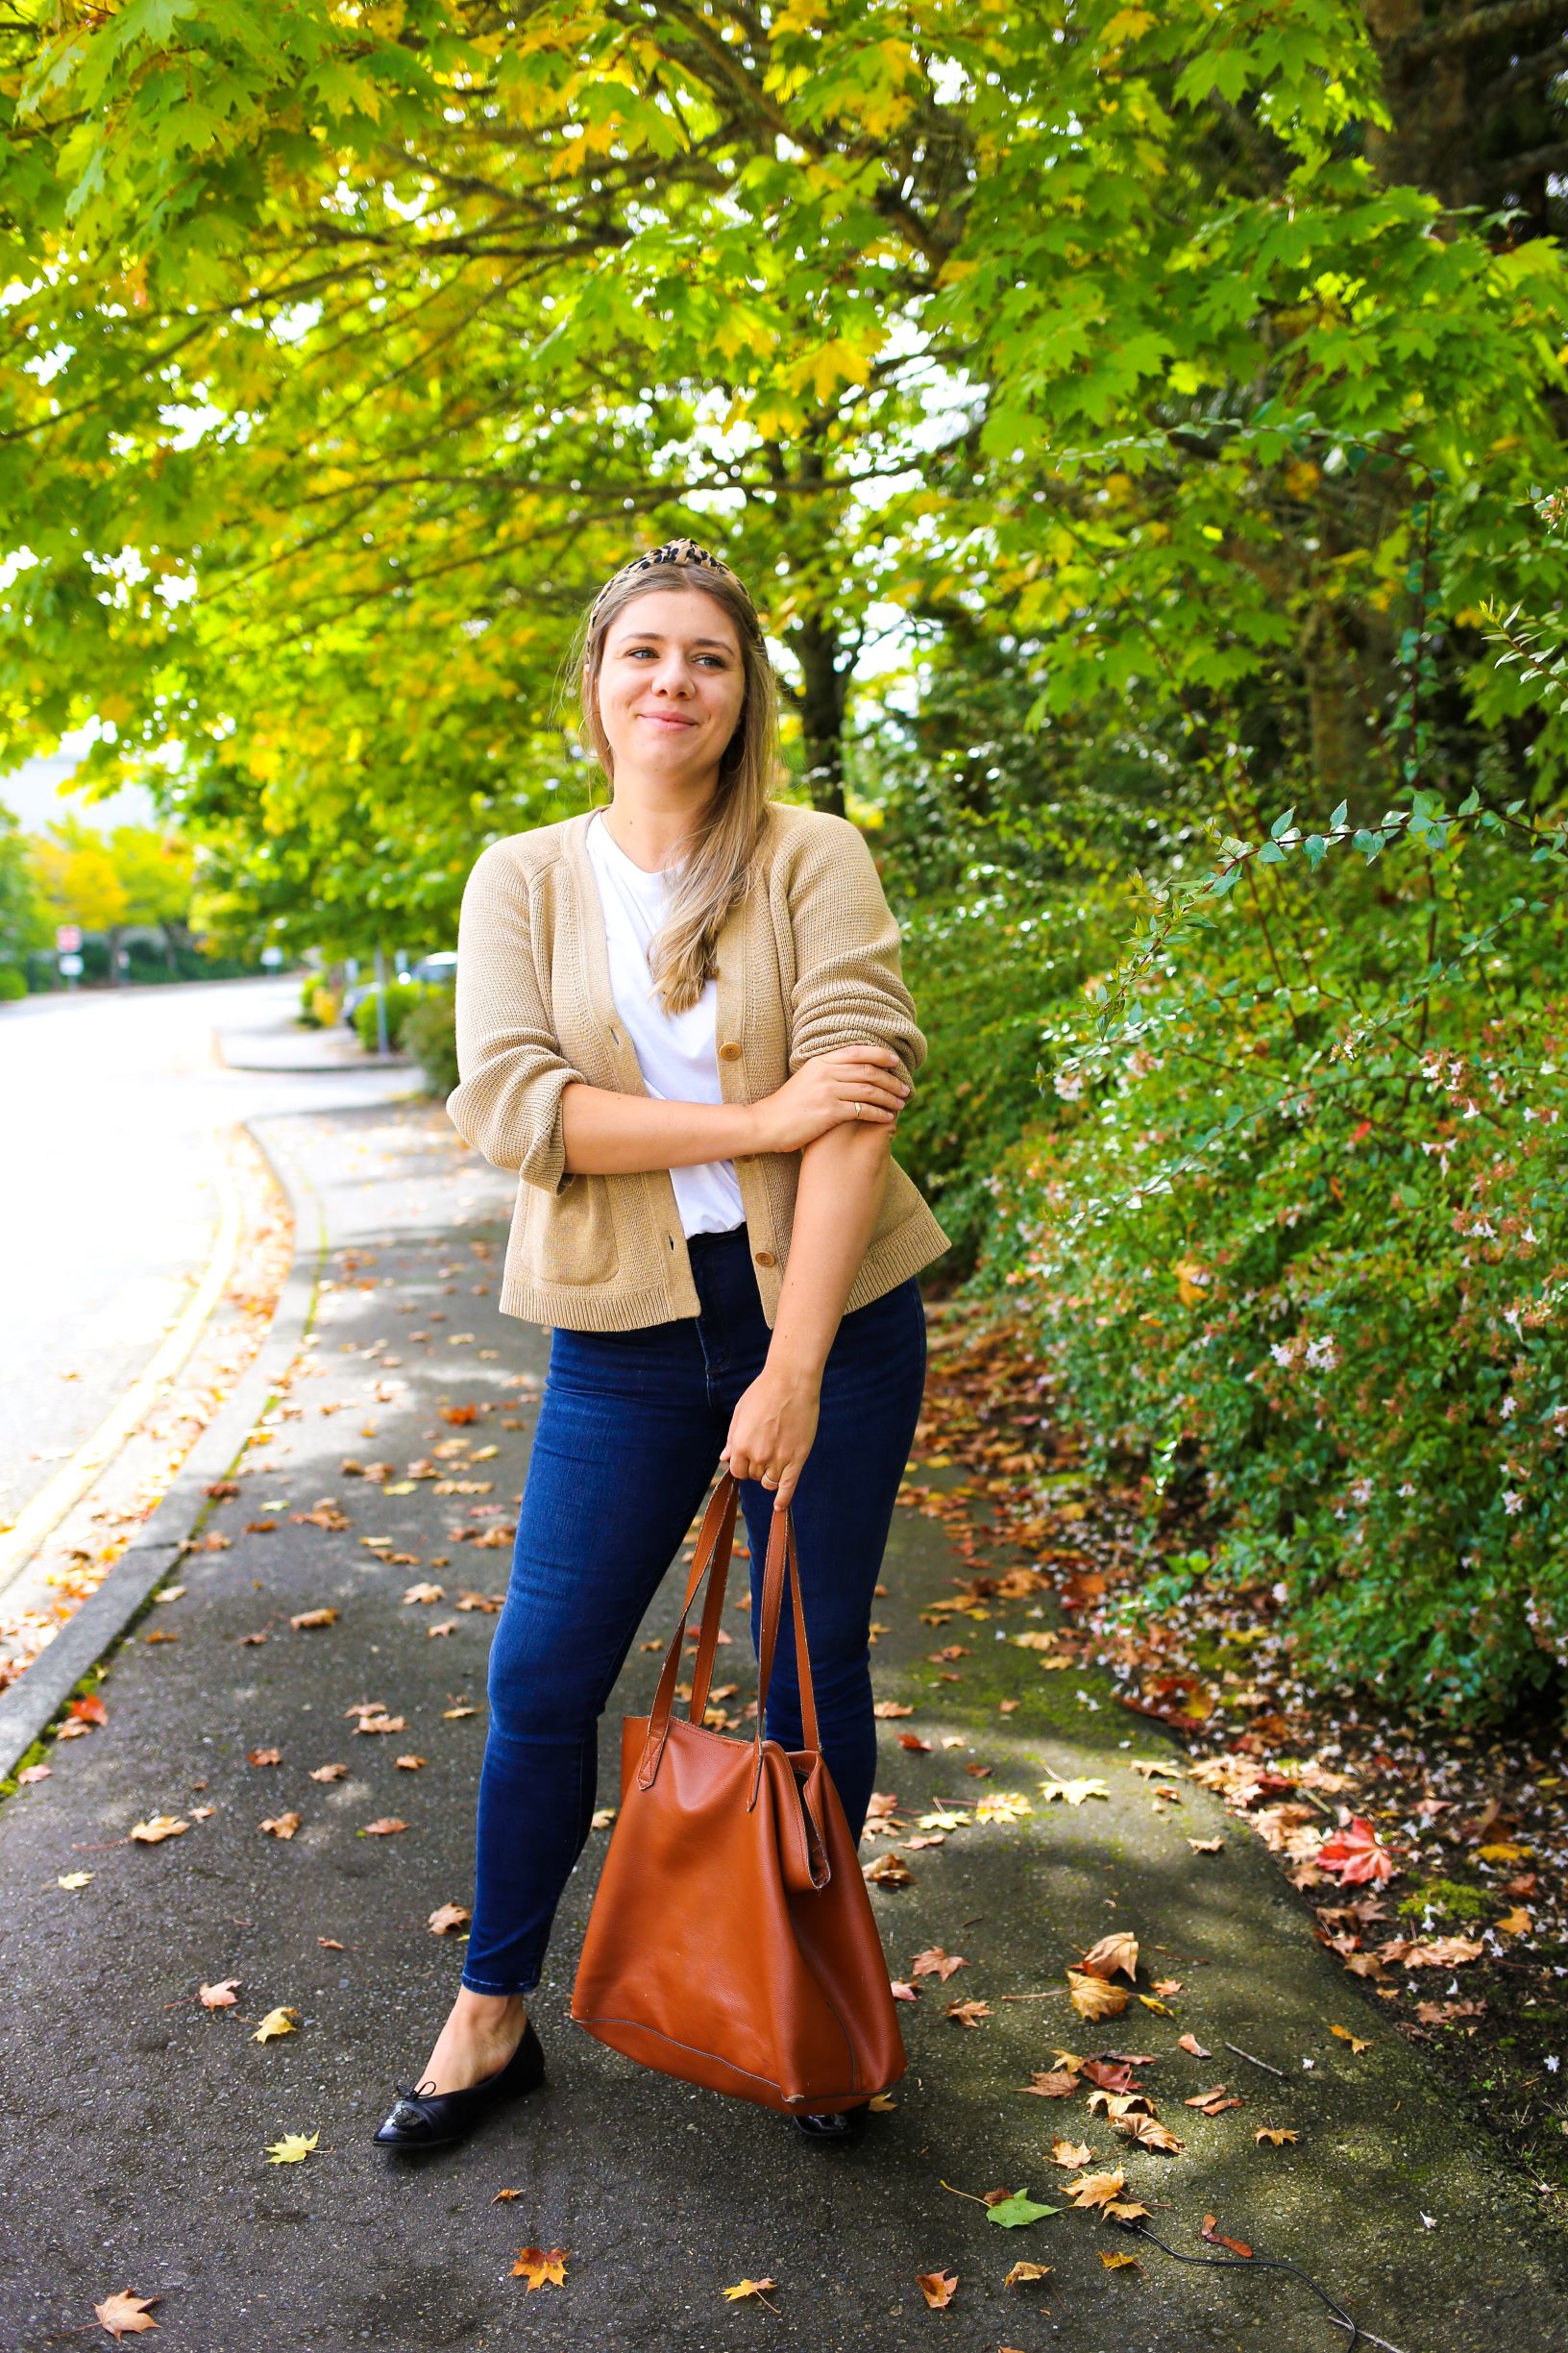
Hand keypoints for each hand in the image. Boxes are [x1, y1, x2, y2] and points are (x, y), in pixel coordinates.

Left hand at [720, 1365, 820, 1511]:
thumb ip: (733, 1439)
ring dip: (769, 1476)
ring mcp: (779, 1458)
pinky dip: (783, 1499)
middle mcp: (758, 1456)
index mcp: (741, 1445)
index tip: (750, 1458)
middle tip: (767, 1447)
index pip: (738, 1471)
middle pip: (754, 1476)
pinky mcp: (797, 1458)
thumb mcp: (741, 1413)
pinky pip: (788, 1486)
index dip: (743, 1465)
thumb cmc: (764, 1393)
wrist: (792, 1382)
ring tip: (775, 1460)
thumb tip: (725, 1459)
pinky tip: (779, 1507)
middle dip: (757, 1467)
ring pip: (769, 1482)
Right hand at [752, 1046, 908, 1154]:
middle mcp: (825, 1073)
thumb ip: (827, 1074)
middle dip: (891, 1080)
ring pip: (869, 1090)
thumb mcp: (805, 1080)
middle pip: (868, 1071)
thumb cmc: (786, 1106)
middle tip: (905, 1088)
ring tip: (901, 1104)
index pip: (857, 1052)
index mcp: (820, 1062)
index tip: (895, 1061)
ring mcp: (827, 1091)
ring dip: (889, 1097)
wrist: (765, 1123)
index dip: (880, 1054)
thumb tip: (852, 1074)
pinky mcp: (829, 1112)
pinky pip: (863, 1110)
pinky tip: (888, 1118)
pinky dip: (879, 1114)